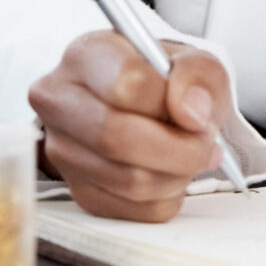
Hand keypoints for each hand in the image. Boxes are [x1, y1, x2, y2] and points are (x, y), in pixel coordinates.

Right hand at [26, 29, 234, 221]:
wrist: (141, 105)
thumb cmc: (161, 79)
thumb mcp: (191, 59)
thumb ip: (197, 73)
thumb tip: (192, 111)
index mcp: (85, 55)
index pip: (124, 83)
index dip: (171, 103)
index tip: (198, 113)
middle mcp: (60, 101)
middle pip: (117, 137)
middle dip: (178, 149)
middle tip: (206, 144)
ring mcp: (63, 150)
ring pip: (127, 180)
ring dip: (177, 175)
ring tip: (193, 155)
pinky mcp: (79, 191)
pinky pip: (133, 210)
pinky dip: (166, 197)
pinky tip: (171, 172)